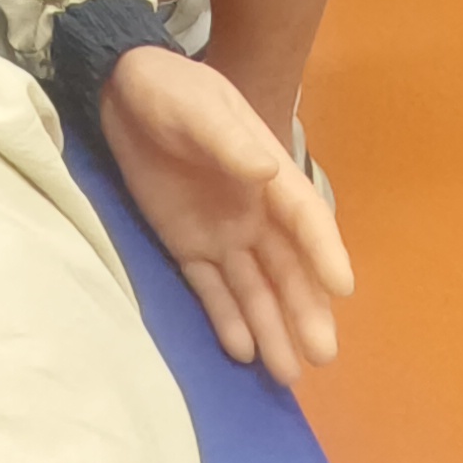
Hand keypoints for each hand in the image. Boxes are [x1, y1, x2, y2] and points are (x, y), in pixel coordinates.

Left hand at [98, 44, 351, 387]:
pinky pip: (211, 288)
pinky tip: (243, 350)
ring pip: (255, 287)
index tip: (342, 288)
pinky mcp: (186, 245)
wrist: (119, 90)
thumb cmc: (169, 90)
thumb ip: (228, 141)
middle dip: (306, 309)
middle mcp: (254, 212)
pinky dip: (227, 318)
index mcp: (268, 175)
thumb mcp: (199, 107)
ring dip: (273, 326)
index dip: (325, 251)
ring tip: (288, 373)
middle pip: (287, 267)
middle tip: (322, 354)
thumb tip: (268, 171)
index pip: (305, 217)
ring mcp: (222, 232)